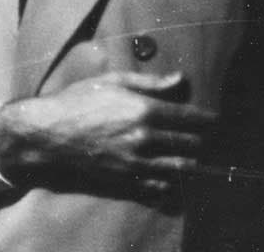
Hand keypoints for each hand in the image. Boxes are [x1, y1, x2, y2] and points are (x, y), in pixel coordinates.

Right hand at [0, 71, 216, 198]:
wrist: (48, 132)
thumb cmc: (76, 100)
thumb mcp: (111, 81)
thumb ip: (149, 82)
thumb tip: (180, 79)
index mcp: (144, 110)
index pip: (191, 117)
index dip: (208, 119)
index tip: (215, 120)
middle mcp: (145, 137)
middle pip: (191, 143)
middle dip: (201, 140)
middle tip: (205, 138)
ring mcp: (137, 161)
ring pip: (182, 167)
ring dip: (191, 162)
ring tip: (194, 158)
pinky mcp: (126, 178)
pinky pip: (161, 185)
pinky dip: (171, 181)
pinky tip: (170, 174)